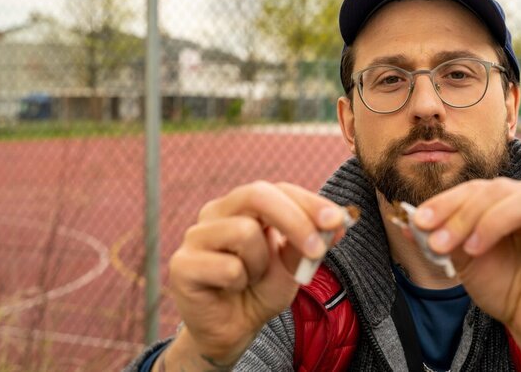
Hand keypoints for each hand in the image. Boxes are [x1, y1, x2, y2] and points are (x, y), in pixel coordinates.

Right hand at [165, 181, 347, 367]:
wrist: (233, 330)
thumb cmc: (261, 289)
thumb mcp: (293, 266)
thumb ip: (310, 243)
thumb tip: (337, 222)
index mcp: (244, 205)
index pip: (279, 190)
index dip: (310, 203)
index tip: (338, 221)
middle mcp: (217, 211)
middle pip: (257, 195)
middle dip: (294, 221)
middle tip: (318, 251)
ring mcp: (196, 235)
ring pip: (243, 232)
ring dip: (260, 264)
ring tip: (251, 279)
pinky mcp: (182, 264)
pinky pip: (228, 267)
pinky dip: (240, 284)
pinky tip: (230, 290)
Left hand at [414, 178, 520, 362]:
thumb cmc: (502, 287)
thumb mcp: (465, 261)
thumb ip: (443, 238)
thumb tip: (407, 220)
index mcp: (505, 204)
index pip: (476, 189)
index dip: (446, 202)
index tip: (418, 222)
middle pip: (498, 191)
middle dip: (461, 215)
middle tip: (438, 244)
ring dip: (493, 219)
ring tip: (471, 249)